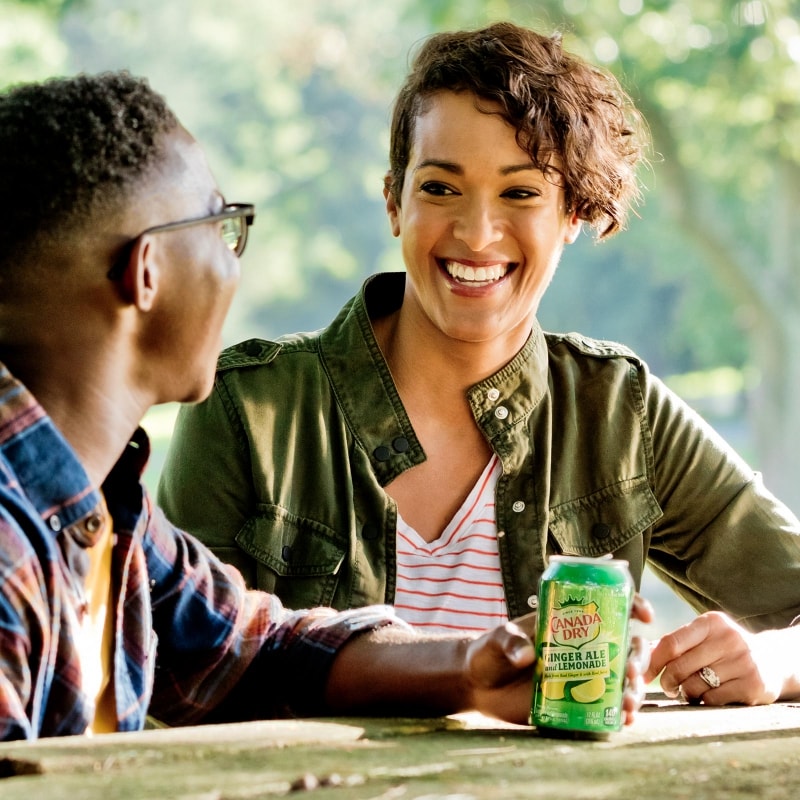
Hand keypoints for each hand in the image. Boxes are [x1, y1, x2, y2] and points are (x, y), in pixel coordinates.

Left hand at [465, 594, 653, 726]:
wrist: (477, 685)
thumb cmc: (488, 653)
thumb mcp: (496, 640)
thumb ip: (509, 642)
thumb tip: (527, 656)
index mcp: (568, 622)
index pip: (607, 606)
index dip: (631, 605)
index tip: (644, 616)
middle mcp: (581, 647)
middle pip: (624, 646)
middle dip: (638, 659)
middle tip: (632, 673)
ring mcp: (580, 675)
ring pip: (621, 679)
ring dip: (634, 690)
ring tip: (630, 705)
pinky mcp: (574, 702)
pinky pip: (606, 707)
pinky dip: (620, 713)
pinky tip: (625, 720)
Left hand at [645, 611, 795, 705]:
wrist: (773, 660)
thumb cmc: (725, 648)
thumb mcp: (705, 637)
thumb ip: (677, 643)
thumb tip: (641, 653)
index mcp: (711, 622)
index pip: (672, 642)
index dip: (653, 661)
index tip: (641, 674)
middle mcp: (729, 638)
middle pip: (680, 665)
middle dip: (667, 681)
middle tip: (668, 687)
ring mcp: (743, 661)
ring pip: (695, 685)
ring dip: (686, 692)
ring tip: (690, 689)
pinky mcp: (753, 684)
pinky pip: (713, 699)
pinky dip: (705, 700)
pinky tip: (709, 695)